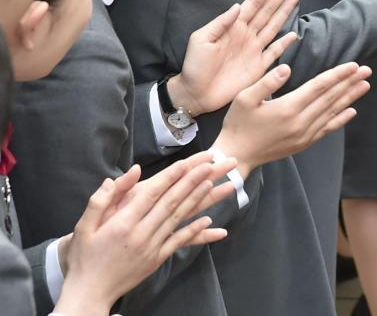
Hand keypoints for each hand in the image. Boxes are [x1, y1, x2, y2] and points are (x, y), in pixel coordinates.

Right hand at [55, 153, 235, 314]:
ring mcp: (151, 248)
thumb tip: (130, 173)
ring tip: (212, 182)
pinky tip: (209, 220)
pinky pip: (178, 242)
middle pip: (171, 202)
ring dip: (197, 199)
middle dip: (192, 181)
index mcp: (123, 223)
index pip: (152, 194)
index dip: (171, 176)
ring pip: (178, 219)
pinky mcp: (156, 260)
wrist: (88, 294)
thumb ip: (103, 199)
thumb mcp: (84, 227)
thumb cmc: (84, 258)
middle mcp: (141, 234)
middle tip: (210, 165)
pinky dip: (195, 231)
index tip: (187, 162)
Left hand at [167, 0, 300, 116]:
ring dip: (284, 11)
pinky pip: (275, 52)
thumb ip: (220, 23)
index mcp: (233, 26)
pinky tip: (294, 34)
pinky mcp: (259, 67)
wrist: (196, 94)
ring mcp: (254, 50)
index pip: (254, 3)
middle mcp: (247, 34)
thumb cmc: (194, 66)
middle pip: (267, 10)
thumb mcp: (201, 40)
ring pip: (273, 26)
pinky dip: (285, 44)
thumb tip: (237, 6)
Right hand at [214, 62, 371, 176]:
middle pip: (331, 98)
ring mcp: (304, 135)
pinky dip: (340, 119)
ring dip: (349, 98)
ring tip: (364, 85)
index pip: (320, 87)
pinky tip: (352, 111)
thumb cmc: (238, 124)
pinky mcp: (303, 144)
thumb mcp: (244, 98)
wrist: (236, 156)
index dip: (338, 75)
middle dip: (350, 83)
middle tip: (367, 70)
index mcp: (288, 108)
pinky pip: (327, 129)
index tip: (354, 65)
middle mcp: (300, 122)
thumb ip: (267, 81)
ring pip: (332, 112)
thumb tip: (287, 68)